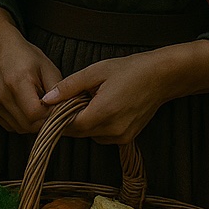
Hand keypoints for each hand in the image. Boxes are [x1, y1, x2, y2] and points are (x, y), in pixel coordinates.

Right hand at [0, 7, 62, 133]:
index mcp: (17, 81)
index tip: (57, 109)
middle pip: (27, 124)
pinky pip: (10, 126)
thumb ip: (58, 90)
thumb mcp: (48, 68)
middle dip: (43, 122)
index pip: (35, 113)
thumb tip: (66, 111)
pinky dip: (21, 123)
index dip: (50, 115)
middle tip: (51, 111)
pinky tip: (26, 109)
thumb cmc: (26, 56)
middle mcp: (2, 93)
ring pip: (19, 128)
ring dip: (33, 124)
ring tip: (39, 109)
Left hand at [40, 40, 208, 144]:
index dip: (57, 118)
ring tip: (88, 101)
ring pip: (90, 135)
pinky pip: (102, 136)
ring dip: (83, 122)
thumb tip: (47, 99)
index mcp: (103, 113)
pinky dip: (96, 125)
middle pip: (79, 132)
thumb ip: (69, 87)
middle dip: (69, 119)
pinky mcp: (127, 138)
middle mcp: (113, 130)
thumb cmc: (129, 70)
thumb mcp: (95, 72)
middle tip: (67, 101)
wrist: (160, 77)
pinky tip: (101, 108)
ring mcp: (121, 136)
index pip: (69, 126)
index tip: (51, 107)